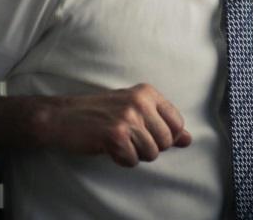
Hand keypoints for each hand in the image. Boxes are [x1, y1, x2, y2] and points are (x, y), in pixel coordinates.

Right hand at [42, 83, 191, 166]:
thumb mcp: (135, 110)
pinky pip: (133, 160)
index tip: (148, 134)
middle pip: (166, 141)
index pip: (177, 122)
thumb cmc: (101, 113)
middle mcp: (141, 101)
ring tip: (120, 142)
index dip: (166, 136)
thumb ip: (163, 123)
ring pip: (151, 153)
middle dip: (150, 147)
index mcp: (148, 92)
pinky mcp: (115, 135)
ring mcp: (129, 117)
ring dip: (135, 154)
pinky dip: (122, 159)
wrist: (63, 116)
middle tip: (130, 139)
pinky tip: (110, 148)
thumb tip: (189, 140)